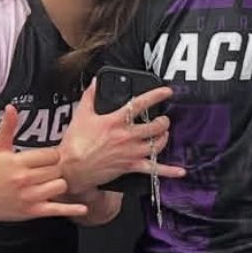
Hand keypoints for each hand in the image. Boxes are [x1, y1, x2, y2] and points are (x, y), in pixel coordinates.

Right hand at [0, 105, 87, 223]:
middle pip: (58, 170)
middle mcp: (25, 179)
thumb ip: (7, 128)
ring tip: (50, 183)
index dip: (52, 156)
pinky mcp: (34, 211)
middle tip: (48, 172)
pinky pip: (57, 209)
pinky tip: (83, 209)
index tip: (46, 159)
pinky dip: (71, 209)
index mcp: (18, 162)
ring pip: (61, 186)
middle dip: (56, 170)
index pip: (51, 155)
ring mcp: (30, 196)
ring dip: (59, 184)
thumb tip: (11, 107)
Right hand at [59, 82, 186, 194]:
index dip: (157, 95)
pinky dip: (168, 171)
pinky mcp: (131, 166)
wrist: (70, 168)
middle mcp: (126, 136)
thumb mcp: (81, 114)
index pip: (141, 104)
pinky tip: (181, 171)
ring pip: (158, 144)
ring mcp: (130, 152)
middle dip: (163, 121)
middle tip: (163, 119)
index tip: (167, 91)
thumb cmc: (75, 142)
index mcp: (115, 121)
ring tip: (163, 134)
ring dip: (164, 138)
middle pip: (155, 126)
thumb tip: (95, 80)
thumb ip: (90, 95)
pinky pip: (153, 169)